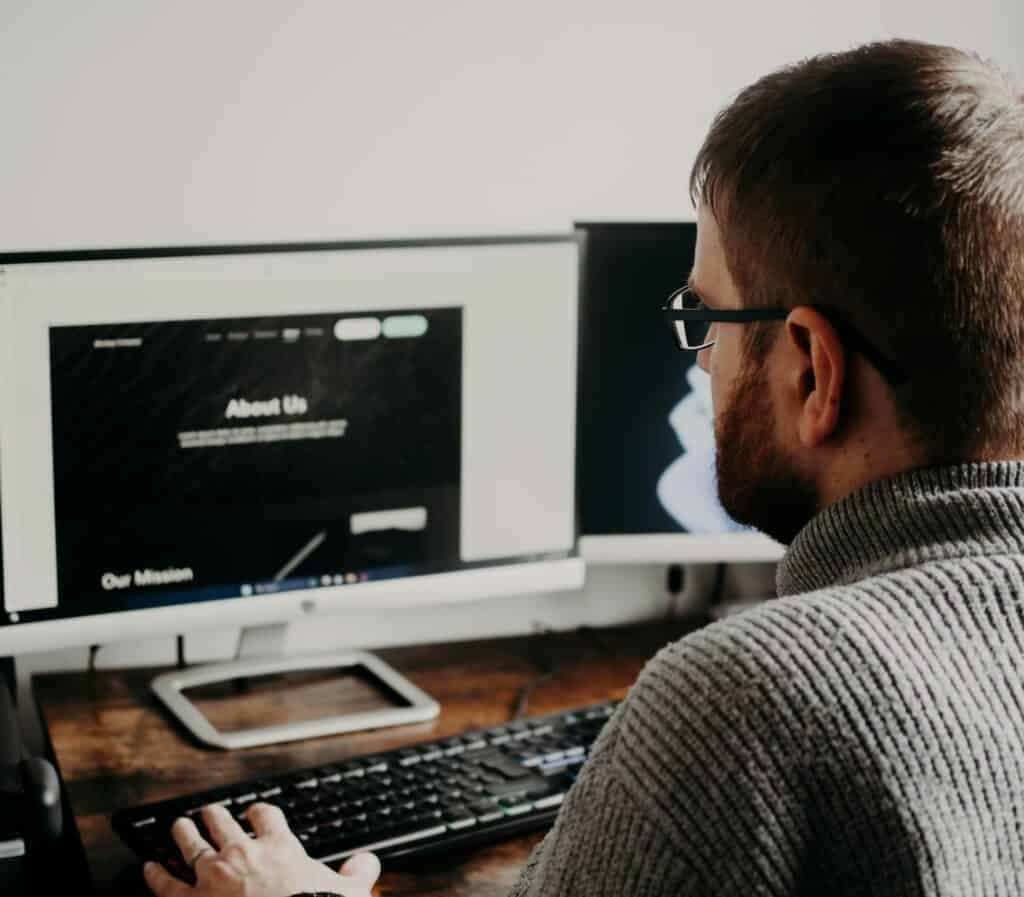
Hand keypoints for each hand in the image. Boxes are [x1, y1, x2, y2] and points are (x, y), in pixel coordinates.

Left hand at [143, 802, 380, 896]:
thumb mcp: (348, 893)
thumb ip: (358, 874)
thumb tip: (368, 863)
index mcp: (279, 848)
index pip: (266, 817)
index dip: (259, 811)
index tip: (256, 811)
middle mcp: (242, 855)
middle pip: (224, 824)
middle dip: (216, 816)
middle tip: (210, 811)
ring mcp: (213, 878)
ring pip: (192, 845)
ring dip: (184, 834)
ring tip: (179, 825)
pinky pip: (167, 885)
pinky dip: (155, 876)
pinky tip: (147, 868)